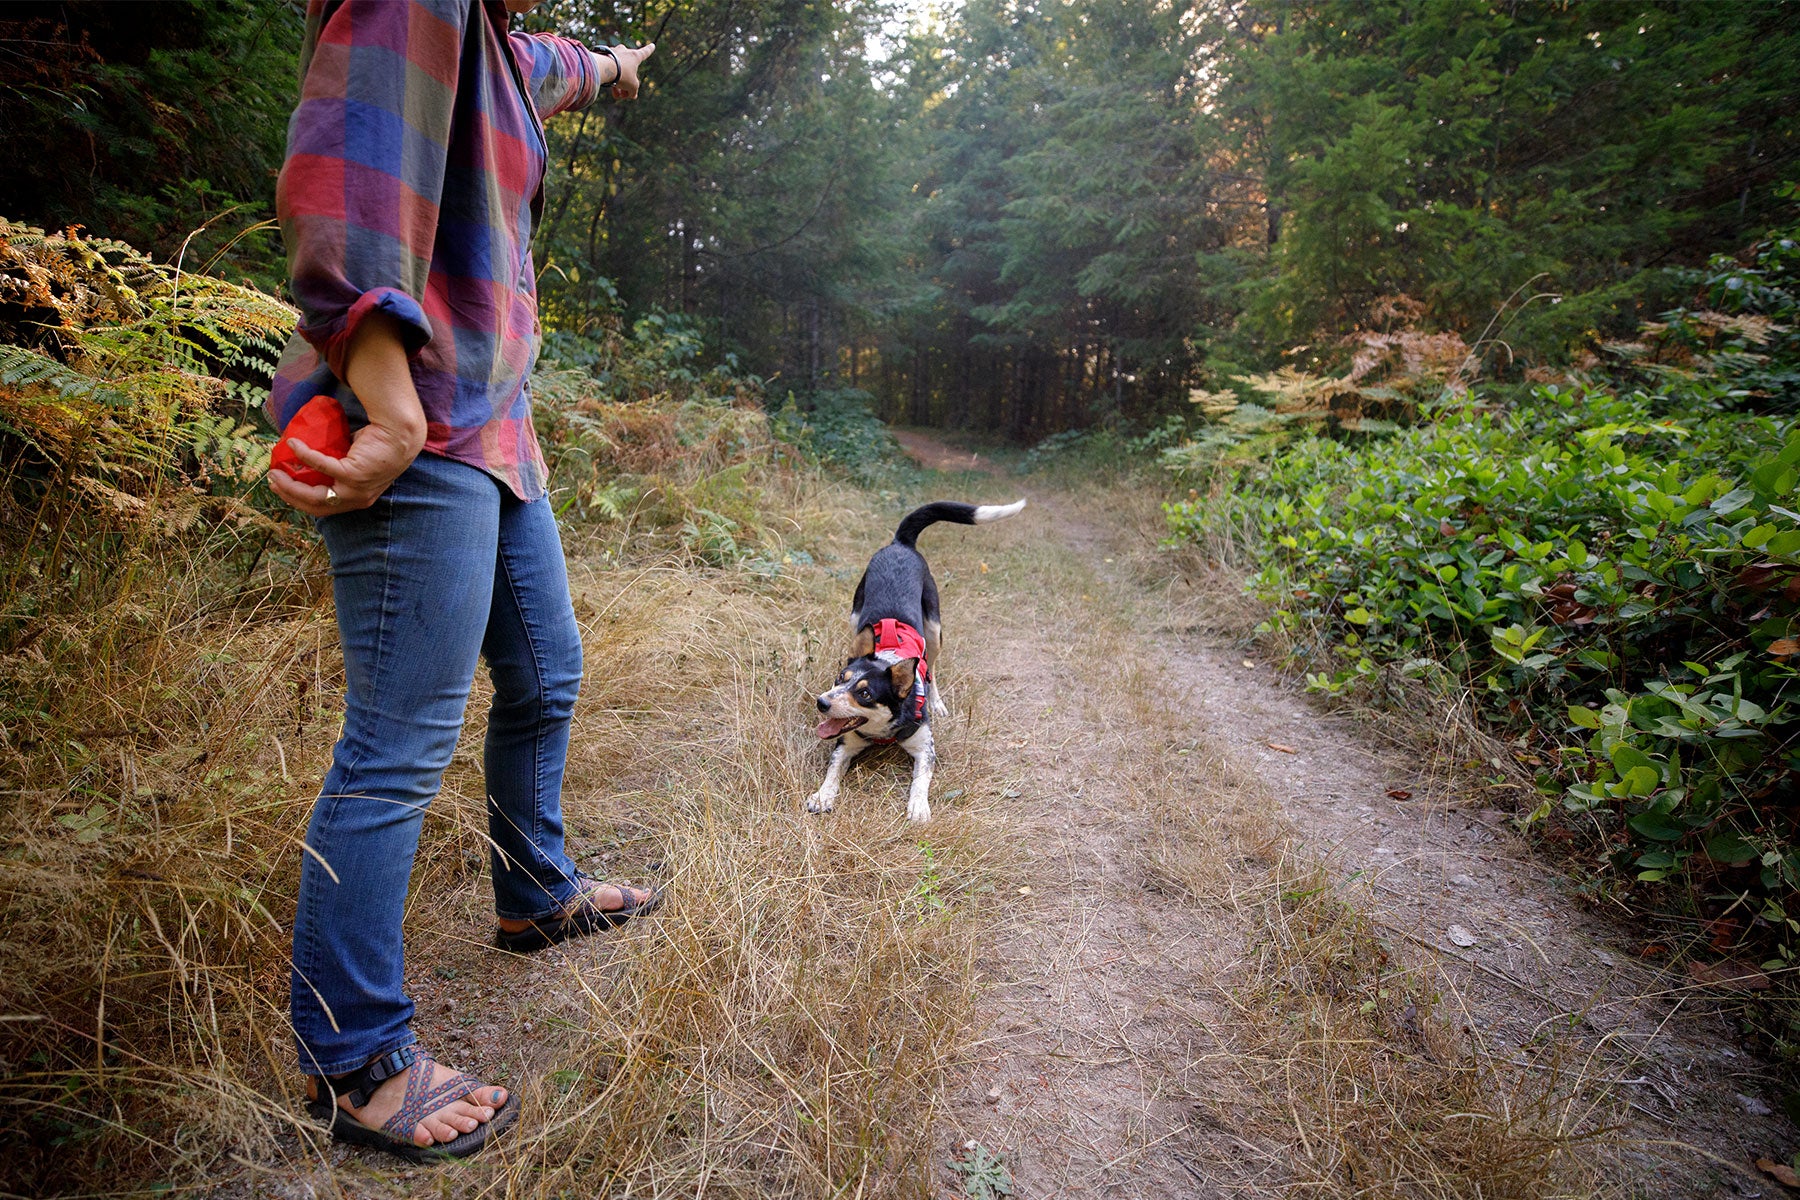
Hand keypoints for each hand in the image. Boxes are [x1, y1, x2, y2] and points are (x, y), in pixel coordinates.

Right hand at [267, 420, 421, 517]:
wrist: (400, 434)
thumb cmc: (378, 445)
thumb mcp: (353, 461)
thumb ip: (335, 465)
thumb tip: (306, 457)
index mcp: (356, 500)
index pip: (321, 508)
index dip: (297, 500)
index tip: (280, 487)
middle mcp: (356, 500)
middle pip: (314, 505)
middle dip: (289, 494)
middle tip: (272, 478)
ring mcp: (356, 490)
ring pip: (315, 494)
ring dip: (291, 483)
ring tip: (276, 469)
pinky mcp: (354, 474)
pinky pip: (322, 466)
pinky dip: (305, 455)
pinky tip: (293, 445)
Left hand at [602, 42, 654, 99]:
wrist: (603, 68)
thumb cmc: (622, 75)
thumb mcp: (632, 86)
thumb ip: (634, 91)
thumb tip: (632, 95)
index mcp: (634, 56)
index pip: (645, 52)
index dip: (649, 50)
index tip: (652, 45)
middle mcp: (624, 51)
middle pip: (629, 67)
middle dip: (627, 80)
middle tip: (624, 93)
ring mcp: (612, 52)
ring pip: (617, 69)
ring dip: (618, 82)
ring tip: (616, 94)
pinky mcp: (602, 56)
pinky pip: (608, 68)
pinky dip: (610, 78)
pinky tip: (609, 88)